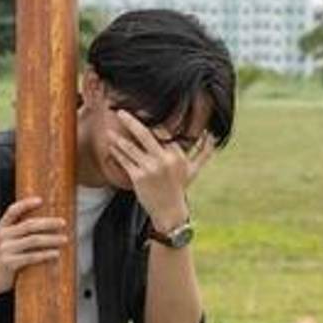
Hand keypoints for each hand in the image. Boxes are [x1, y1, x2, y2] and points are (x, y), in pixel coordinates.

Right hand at [0, 197, 67, 290]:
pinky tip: (56, 253)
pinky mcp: (9, 263)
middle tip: (63, 222)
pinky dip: (46, 254)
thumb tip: (48, 220)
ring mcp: (5, 249)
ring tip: (64, 239)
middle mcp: (3, 236)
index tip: (41, 200)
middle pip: (29, 225)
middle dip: (48, 223)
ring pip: (33, 240)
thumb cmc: (6, 255)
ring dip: (51, 239)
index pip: (13, 210)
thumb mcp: (8, 239)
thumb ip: (20, 229)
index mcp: (2, 226)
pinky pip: (31, 257)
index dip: (26, 204)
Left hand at [109, 111, 196, 232]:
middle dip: (131, 121)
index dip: (150, 123)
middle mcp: (163, 159)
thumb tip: (213, 136)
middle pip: (145, 135)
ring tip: (109, 130)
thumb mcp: (193, 170)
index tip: (140, 112)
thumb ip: (204, 152)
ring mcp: (150, 169)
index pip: (162, 133)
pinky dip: (117, 153)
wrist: (169, 211)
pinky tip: (111, 147)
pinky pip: (125, 161)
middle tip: (120, 112)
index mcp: (176, 154)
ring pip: (131, 148)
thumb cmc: (179, 188)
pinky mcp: (138, 178)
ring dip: (118, 138)